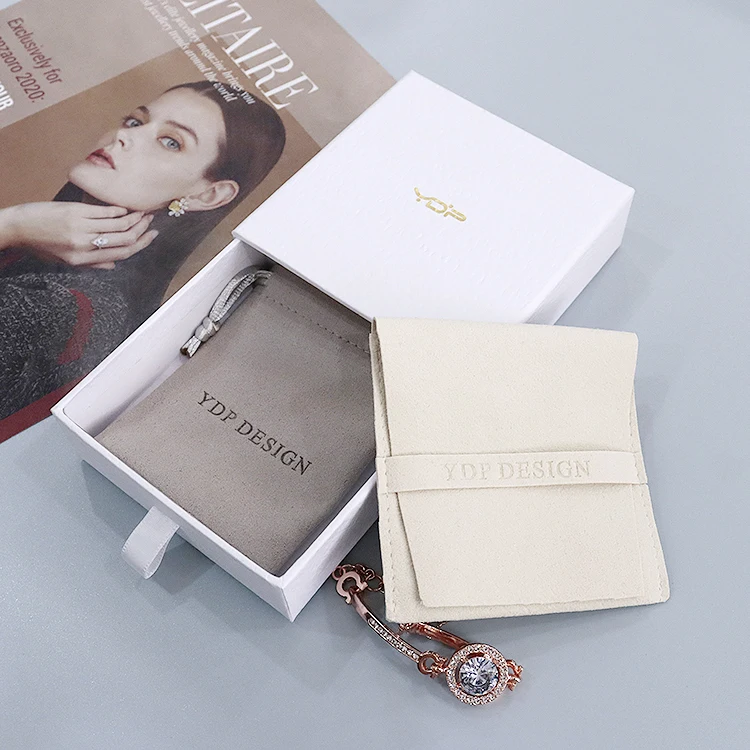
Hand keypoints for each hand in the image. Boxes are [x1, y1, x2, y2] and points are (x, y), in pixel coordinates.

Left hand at [0, 202, 158, 268]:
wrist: (16, 228)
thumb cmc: (39, 245)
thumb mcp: (65, 262)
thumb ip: (91, 264)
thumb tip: (113, 265)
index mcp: (84, 260)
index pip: (121, 253)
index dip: (141, 244)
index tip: (152, 237)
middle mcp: (85, 244)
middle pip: (124, 238)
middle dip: (142, 229)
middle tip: (152, 221)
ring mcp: (81, 227)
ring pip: (118, 224)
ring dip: (135, 217)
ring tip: (144, 213)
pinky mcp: (75, 212)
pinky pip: (104, 212)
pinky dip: (118, 210)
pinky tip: (125, 208)